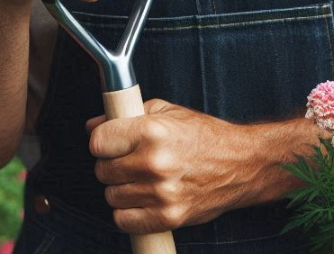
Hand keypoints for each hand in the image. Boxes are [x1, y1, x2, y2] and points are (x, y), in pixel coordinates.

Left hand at [86, 99, 249, 233]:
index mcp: (152, 132)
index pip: (99, 141)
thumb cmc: (205, 136)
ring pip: (111, 196)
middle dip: (112, 163)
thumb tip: (92, 125)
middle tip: (130, 158)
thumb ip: (128, 115)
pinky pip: (123, 220)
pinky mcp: (168, 217)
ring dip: (121, 187)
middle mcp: (154, 163)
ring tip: (140, 177)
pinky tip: (143, 197)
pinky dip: (128, 211)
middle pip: (102, 170)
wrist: (241, 164)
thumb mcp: (168, 112)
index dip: (102, 141)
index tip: (109, 141)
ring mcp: (161, 193)